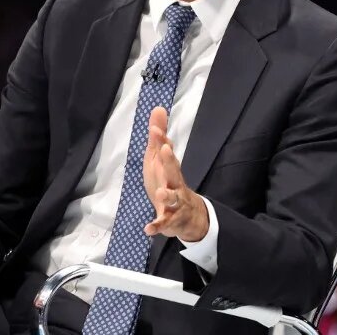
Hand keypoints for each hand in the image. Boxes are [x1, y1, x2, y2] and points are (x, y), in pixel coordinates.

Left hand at [142, 107, 208, 241]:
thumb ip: (159, 136)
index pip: (167, 152)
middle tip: (164, 150)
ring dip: (167, 195)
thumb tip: (158, 108)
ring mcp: (175, 202)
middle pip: (174, 171)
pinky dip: (157, 226)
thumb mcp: (160, 159)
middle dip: (170, 161)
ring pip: (173, 198)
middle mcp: (175, 183)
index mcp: (170, 168)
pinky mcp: (170, 219)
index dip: (161, 140)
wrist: (187, 215)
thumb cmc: (169, 182)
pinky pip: (164, 223)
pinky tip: (148, 229)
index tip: (155, 129)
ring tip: (161, 193)